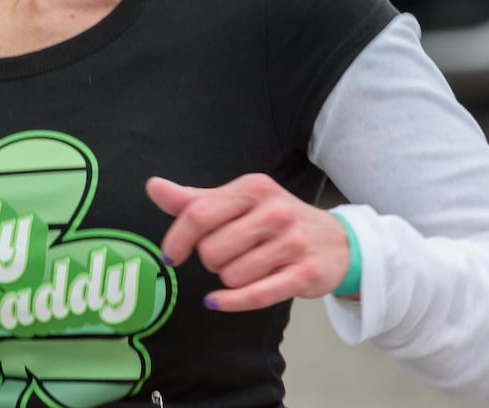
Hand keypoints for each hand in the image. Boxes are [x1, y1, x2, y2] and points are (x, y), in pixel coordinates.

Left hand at [145, 174, 350, 311]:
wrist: (335, 241)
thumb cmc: (274, 220)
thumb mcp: (236, 202)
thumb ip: (193, 199)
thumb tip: (153, 187)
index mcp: (252, 189)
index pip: (199, 214)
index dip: (177, 238)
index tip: (171, 255)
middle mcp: (274, 212)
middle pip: (212, 249)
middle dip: (210, 260)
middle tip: (226, 256)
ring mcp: (292, 243)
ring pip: (231, 275)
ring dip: (228, 279)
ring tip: (246, 267)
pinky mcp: (305, 274)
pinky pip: (256, 295)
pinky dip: (231, 302)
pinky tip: (218, 300)